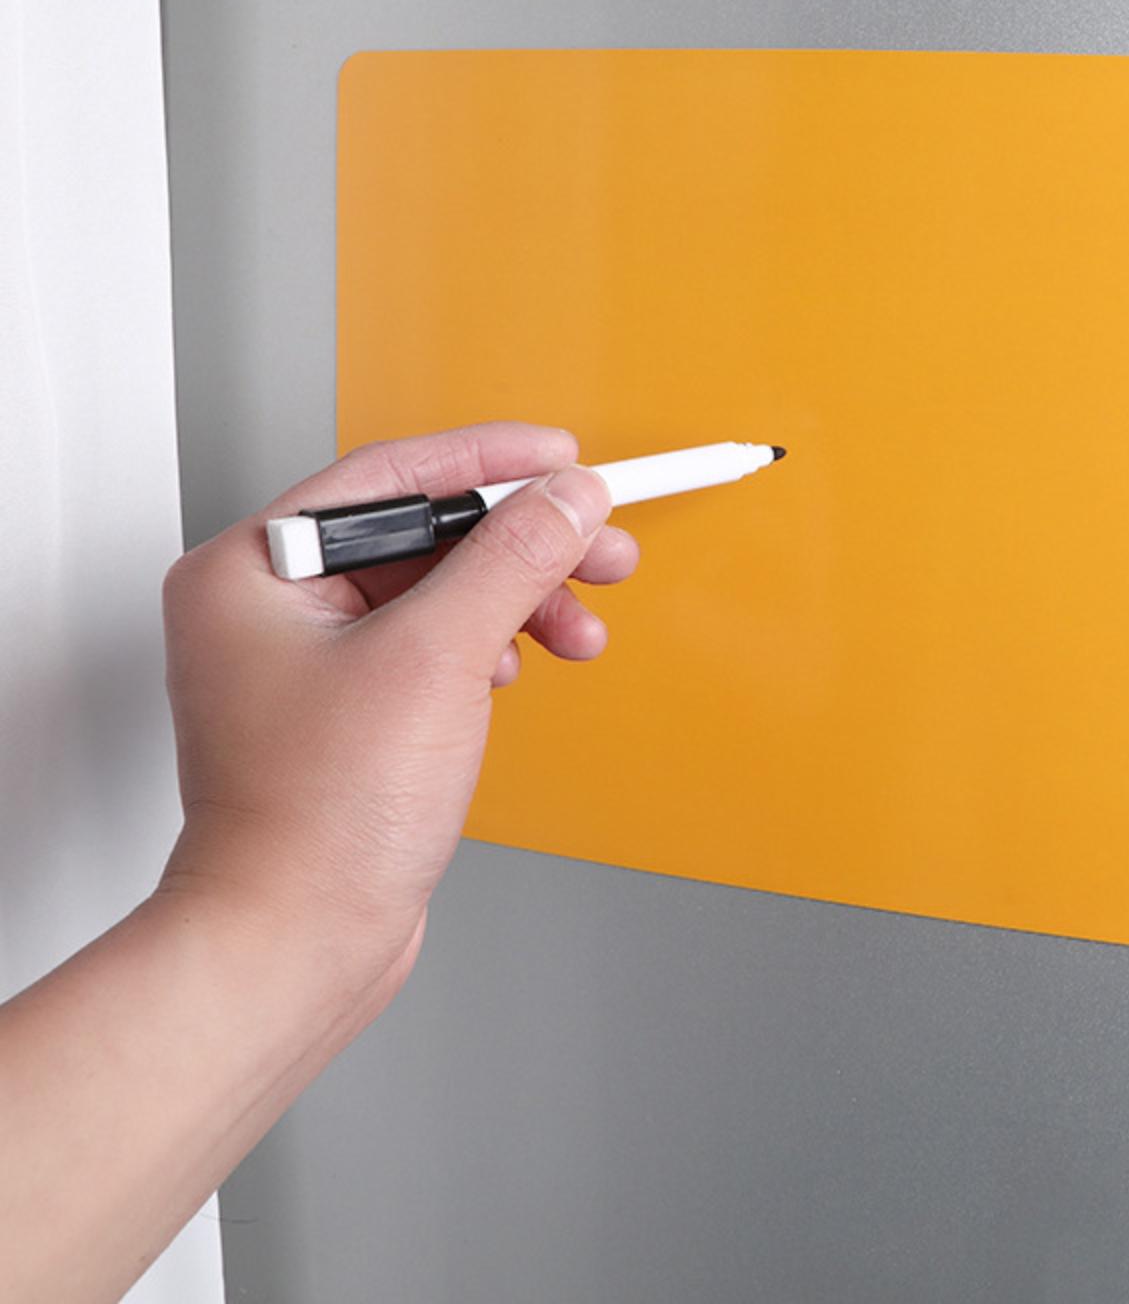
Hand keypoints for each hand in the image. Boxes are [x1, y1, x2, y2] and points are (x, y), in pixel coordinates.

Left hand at [157, 422, 637, 997]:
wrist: (296, 945)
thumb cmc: (314, 822)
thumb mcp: (434, 659)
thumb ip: (510, 560)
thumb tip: (566, 498)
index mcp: (253, 569)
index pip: (391, 477)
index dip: (491, 460)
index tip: (563, 459)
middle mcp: (272, 606)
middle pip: (425, 534)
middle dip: (524, 541)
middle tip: (601, 542)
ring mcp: (312, 660)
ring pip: (441, 590)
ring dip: (521, 598)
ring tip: (580, 622)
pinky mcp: (353, 708)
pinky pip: (438, 642)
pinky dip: (494, 644)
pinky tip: (520, 665)